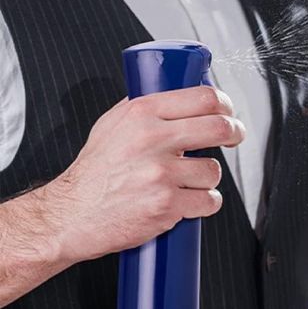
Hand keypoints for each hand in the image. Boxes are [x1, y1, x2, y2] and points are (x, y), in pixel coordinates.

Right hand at [41, 86, 245, 263]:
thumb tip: (177, 93)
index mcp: (141, 114)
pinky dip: (204, 203)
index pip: (203, 97)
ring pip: (213, 169)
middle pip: (220, 127)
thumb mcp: (111, 125)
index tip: (228, 112)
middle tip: (234, 137)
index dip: (225, 105)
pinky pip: (209, 200)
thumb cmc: (92, 173)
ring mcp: (161, 174)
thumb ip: (144, 108)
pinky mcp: (168, 205)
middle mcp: (152, 140)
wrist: (71, 215)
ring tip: (185, 181)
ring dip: (207, 177)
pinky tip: (186, 202)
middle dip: (234, 133)